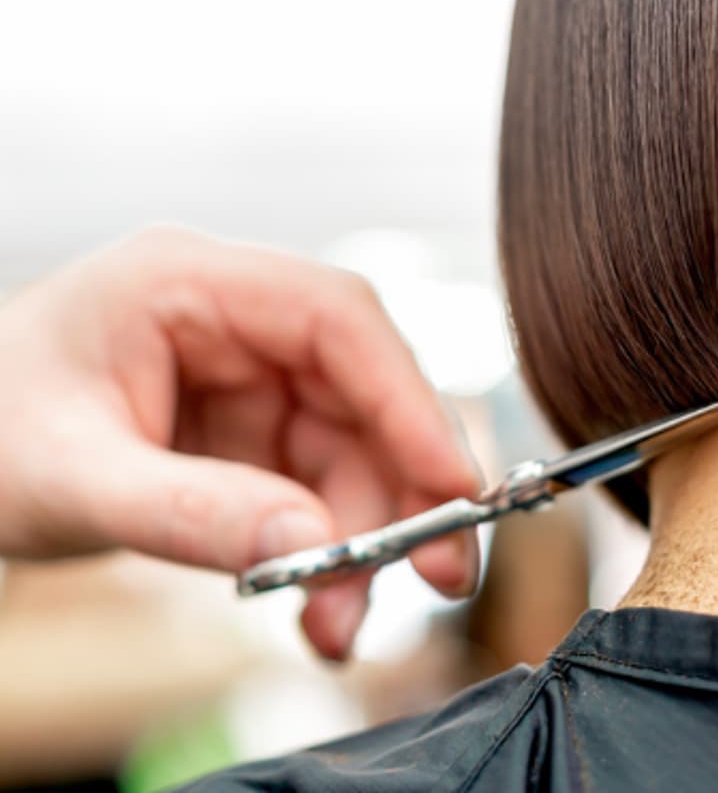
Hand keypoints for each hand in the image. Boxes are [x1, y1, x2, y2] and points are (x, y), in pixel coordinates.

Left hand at [0, 227, 479, 657]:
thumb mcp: (73, 478)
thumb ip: (192, 510)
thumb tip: (315, 540)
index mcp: (188, 283)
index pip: (335, 318)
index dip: (409, 399)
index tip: (454, 486)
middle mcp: (236, 322)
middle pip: (363, 391)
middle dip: (404, 488)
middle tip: (437, 575)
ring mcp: (249, 378)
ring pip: (352, 450)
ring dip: (366, 538)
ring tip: (339, 624)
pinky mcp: (251, 431)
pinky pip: (318, 485)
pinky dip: (331, 547)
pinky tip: (320, 606)